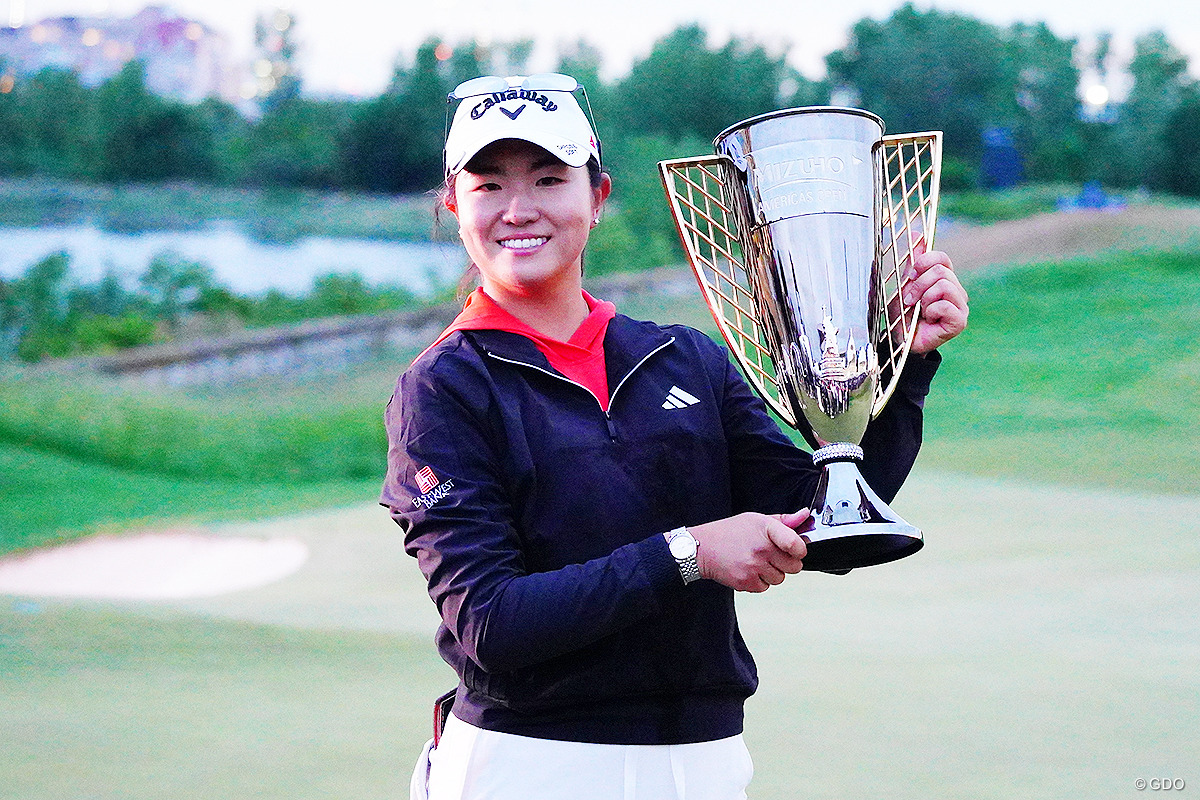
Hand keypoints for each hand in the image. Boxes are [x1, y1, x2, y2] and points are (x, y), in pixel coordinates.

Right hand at [689, 510, 809, 592]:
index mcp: (766, 529)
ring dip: (773, 573)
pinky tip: (748, 569)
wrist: (702, 548)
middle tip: (772, 555)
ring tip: (757, 562)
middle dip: (787, 562)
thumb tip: (805, 515)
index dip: (800, 549)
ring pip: (780, 579)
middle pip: (794, 566)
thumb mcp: (756, 519)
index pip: (796, 545)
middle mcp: (761, 549)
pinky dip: (760, 581)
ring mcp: (754, 567)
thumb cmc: (730, 532)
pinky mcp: (746, 582)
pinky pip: (765, 587)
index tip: (795, 549)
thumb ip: (784, 520)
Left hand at [901, 240, 968, 353]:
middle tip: (910, 300)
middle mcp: (956, 290)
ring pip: (943, 286)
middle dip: (918, 285)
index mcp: (944, 279)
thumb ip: (912, 263)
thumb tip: (917, 234)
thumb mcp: (904, 286)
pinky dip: (930, 311)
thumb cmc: (903, 315)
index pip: (941, 258)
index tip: (909, 276)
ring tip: (920, 311)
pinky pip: (945, 304)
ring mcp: (960, 305)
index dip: (923, 262)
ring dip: (923, 299)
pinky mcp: (960, 320)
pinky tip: (928, 320)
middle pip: (940, 271)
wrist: (900, 341)